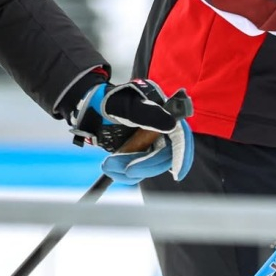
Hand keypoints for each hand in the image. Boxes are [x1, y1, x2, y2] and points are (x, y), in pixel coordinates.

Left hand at [70, 79, 194, 184]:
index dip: (182, 154)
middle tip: (127, 170)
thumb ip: (149, 114)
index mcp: (164, 114)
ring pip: (150, 166)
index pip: (180, 136)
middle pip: (165, 156)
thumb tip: (172, 124)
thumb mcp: (128, 106)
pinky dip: (123, 173)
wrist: (92, 111)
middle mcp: (161, 130)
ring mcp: (150, 144)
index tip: (177, 173)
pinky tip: (110, 168)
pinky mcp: (139, 155)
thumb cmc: (111, 102)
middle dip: (145, 165)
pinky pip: (138, 170)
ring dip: (130, 170)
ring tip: (109, 165)